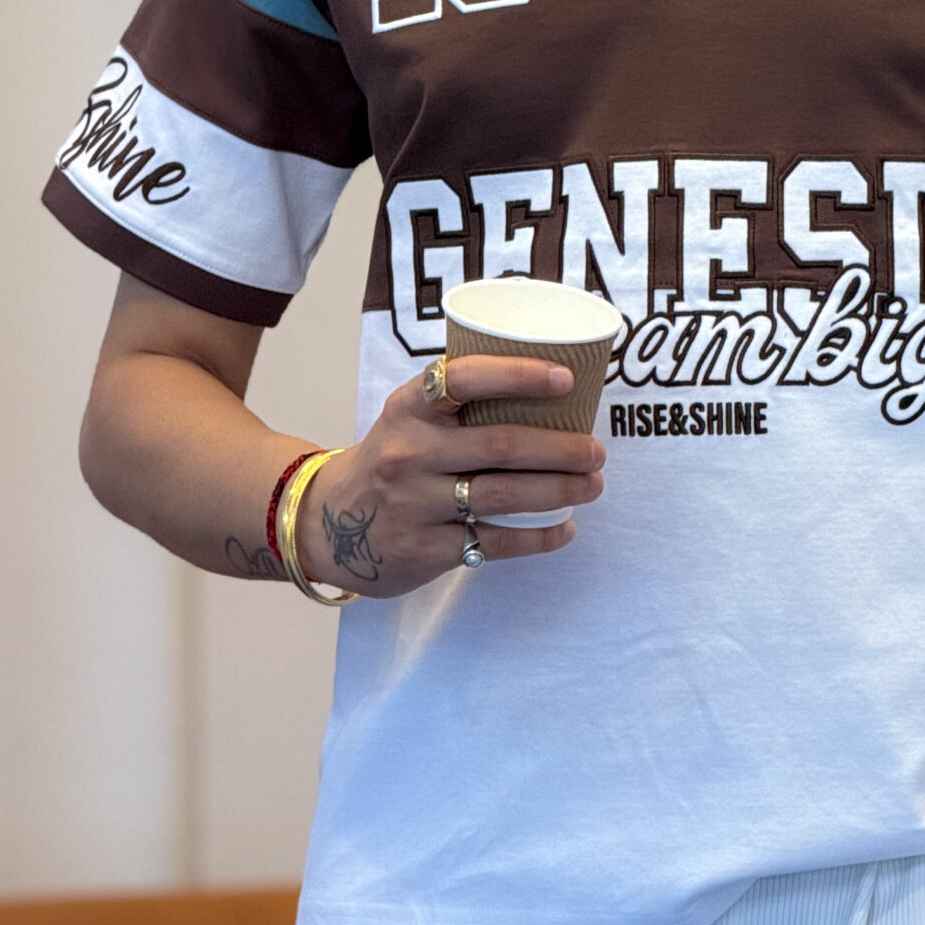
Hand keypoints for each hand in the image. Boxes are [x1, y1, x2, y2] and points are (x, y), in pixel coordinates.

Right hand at [292, 356, 604, 598]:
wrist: (328, 523)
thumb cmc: (394, 457)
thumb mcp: (409, 417)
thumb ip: (460, 401)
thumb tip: (552, 383)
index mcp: (408, 408)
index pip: (462, 378)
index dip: (518, 375)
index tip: (565, 379)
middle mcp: (408, 453)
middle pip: (499, 445)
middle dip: (560, 449)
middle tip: (596, 451)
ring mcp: (415, 504)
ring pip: (503, 496)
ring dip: (559, 491)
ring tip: (593, 484)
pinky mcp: (424, 550)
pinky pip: (494, 543)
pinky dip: (539, 537)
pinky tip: (566, 528)